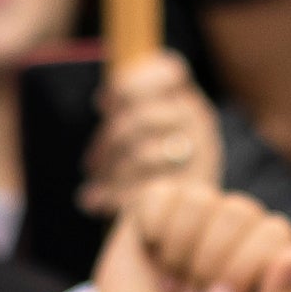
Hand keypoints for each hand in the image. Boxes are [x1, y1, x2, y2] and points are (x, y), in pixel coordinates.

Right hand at [73, 178, 290, 291]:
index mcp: (275, 253)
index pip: (275, 234)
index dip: (242, 271)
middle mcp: (245, 224)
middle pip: (238, 213)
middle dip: (208, 266)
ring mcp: (203, 209)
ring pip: (198, 203)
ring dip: (178, 256)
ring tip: (174, 287)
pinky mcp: (161, 203)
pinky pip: (160, 199)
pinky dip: (152, 236)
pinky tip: (154, 260)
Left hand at [80, 50, 221, 217]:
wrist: (191, 220)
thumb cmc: (160, 169)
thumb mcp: (152, 132)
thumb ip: (133, 110)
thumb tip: (104, 100)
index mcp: (189, 101)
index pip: (170, 71)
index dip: (131, 82)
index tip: (102, 104)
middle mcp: (200, 125)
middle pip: (141, 117)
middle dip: (108, 140)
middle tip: (91, 163)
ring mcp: (199, 159)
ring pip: (141, 155)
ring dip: (109, 171)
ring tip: (93, 184)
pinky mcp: (188, 195)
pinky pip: (142, 191)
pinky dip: (109, 197)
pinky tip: (91, 202)